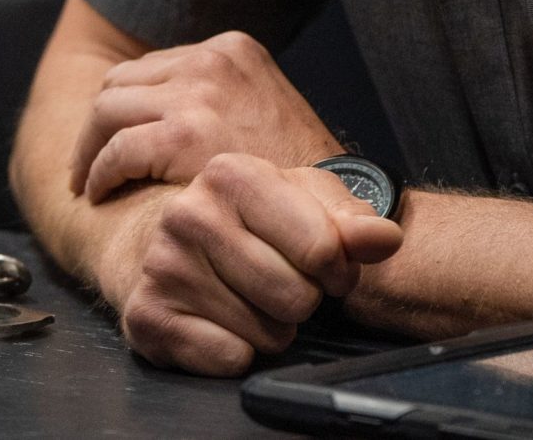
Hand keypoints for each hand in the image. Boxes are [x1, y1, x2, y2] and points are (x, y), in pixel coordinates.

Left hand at [71, 29, 343, 203]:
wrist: (331, 210)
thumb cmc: (298, 174)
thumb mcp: (264, 111)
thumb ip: (222, 100)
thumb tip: (173, 106)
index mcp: (232, 49)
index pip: (152, 67)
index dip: (126, 107)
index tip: (112, 137)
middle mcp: (212, 61)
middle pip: (122, 81)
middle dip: (100, 123)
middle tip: (88, 162)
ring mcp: (199, 93)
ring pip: (108, 108)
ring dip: (90, 146)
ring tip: (86, 180)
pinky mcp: (185, 134)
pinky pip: (117, 149)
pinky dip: (99, 172)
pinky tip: (98, 193)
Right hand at [99, 154, 401, 375]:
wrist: (163, 243)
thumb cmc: (247, 222)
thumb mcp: (303, 203)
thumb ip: (351, 220)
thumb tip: (385, 238)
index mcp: (230, 174)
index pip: (323, 249)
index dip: (336, 269)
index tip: (320, 263)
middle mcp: (188, 213)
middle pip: (297, 297)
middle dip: (300, 299)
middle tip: (277, 281)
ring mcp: (162, 265)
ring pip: (267, 335)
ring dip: (269, 327)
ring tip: (248, 298)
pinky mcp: (147, 315)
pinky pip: (230, 359)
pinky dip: (235, 352)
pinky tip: (219, 321)